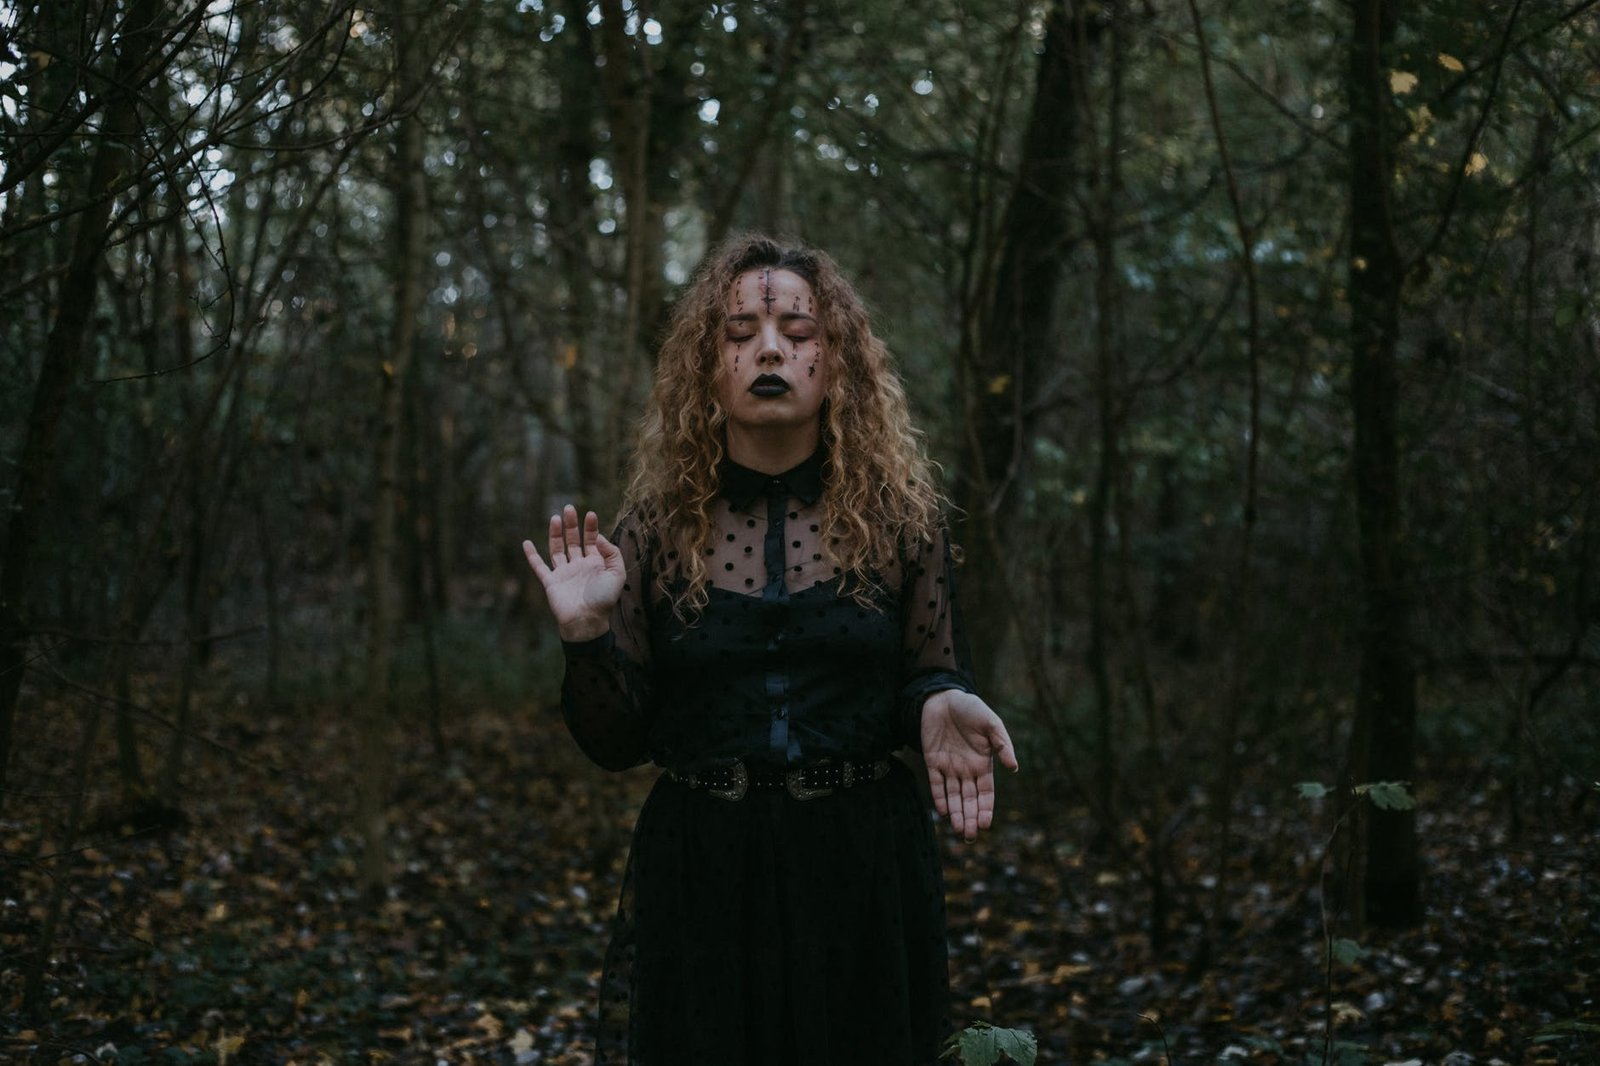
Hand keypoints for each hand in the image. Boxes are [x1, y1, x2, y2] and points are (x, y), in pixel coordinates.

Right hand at [522, 505, 625, 640]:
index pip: (592, 540)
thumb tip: (598, 537)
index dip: (591, 527)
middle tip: (569, 508)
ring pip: (557, 549)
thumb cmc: (604, 600)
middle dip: (571, 525)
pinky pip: (539, 566)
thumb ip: (612, 553)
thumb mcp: (617, 574)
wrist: (587, 621)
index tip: (590, 514)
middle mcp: (579, 566)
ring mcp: (564, 573)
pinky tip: (526, 543)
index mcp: (595, 564)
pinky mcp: (550, 582)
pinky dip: (531, 555)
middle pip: (573, 540)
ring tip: (555, 517)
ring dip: (555, 534)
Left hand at [920, 690, 1018, 841]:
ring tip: (958, 830)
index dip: (985, 809)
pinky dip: (938, 797)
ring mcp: (949, 767)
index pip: (985, 793)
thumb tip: (1014, 767)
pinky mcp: (932, 761)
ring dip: (956, 813)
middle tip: (970, 836)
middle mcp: (966, 770)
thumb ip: (1002, 744)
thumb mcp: (991, 723)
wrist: (944, 697)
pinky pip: (935, 783)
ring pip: (953, 796)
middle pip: (969, 800)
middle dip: (970, 818)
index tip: (985, 825)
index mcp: (983, 764)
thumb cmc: (971, 709)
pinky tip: (943, 810)